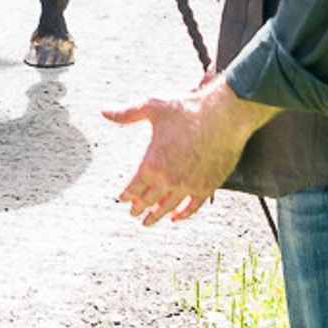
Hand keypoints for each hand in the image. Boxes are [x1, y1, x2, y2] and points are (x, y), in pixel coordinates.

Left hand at [102, 75, 276, 225]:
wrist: (223, 115)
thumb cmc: (187, 108)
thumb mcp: (151, 106)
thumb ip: (126, 113)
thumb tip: (104, 111)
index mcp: (153, 162)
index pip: (135, 186)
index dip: (127, 195)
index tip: (122, 199)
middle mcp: (169, 179)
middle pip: (150, 200)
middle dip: (139, 208)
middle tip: (133, 213)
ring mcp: (190, 185)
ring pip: (169, 207)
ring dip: (157, 215)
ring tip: (149, 221)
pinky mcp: (208, 186)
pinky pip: (193, 207)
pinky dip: (183, 215)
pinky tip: (176, 217)